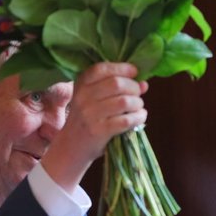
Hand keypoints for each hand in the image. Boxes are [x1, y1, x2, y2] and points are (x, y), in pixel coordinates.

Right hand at [41, 62, 147, 192]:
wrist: (71, 147)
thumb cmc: (87, 120)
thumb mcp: (93, 99)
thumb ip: (115, 88)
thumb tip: (143, 84)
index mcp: (80, 85)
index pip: (102, 69)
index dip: (122, 68)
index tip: (134, 72)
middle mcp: (83, 98)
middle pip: (116, 84)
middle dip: (133, 87)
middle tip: (138, 94)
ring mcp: (90, 115)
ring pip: (123, 102)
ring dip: (137, 103)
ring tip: (138, 107)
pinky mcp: (99, 131)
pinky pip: (126, 120)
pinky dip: (138, 117)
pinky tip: (140, 117)